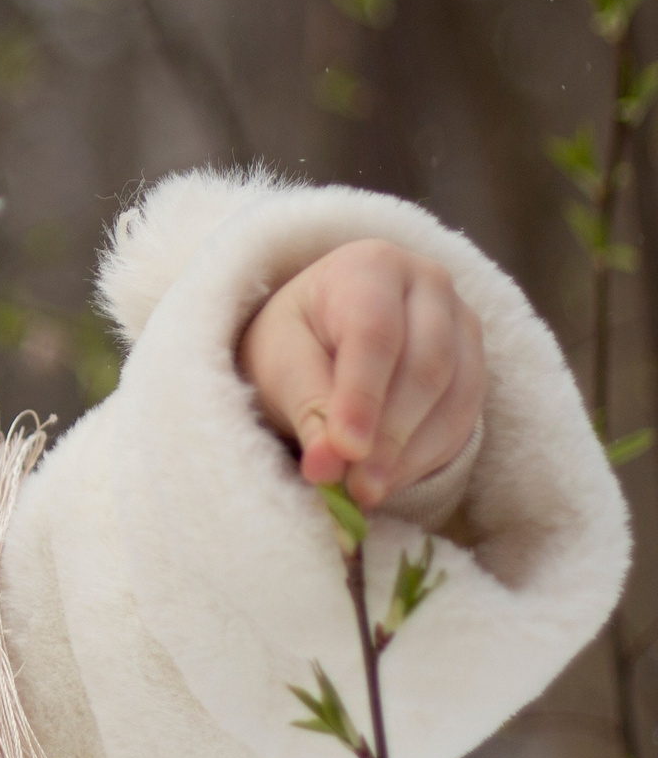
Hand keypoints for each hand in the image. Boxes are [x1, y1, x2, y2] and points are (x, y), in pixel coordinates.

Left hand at [237, 238, 484, 508]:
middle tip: (356, 487)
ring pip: (455, 396)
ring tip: (367, 491)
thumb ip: (307, 407)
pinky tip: (393, 479)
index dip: (362, 396)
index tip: (345, 450)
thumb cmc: (294, 339)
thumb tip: (327, 468)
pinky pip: (465, 418)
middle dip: (390, 434)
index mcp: (371, 266)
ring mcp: (462, 324)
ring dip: (412, 453)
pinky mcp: (475, 366)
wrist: (322, 332)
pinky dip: (428, 456)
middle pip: (425, 366)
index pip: (375, 333)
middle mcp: (429, 285)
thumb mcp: (281, 362)